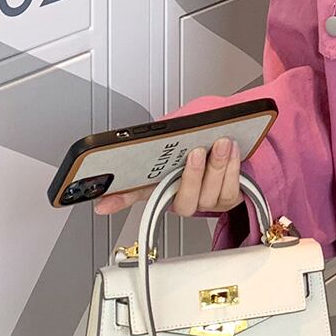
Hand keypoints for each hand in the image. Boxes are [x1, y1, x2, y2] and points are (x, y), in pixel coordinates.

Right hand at [91, 138, 242, 218]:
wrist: (230, 139)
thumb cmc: (201, 137)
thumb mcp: (178, 131)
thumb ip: (163, 135)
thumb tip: (150, 135)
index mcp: (161, 181)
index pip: (134, 194)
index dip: (118, 201)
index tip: (103, 204)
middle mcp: (181, 196)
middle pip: (183, 200)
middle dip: (192, 175)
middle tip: (197, 152)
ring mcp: (204, 201)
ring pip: (209, 194)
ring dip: (217, 166)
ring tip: (221, 143)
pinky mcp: (227, 199)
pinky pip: (230, 190)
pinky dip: (232, 168)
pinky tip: (232, 151)